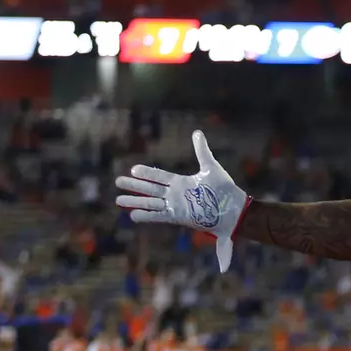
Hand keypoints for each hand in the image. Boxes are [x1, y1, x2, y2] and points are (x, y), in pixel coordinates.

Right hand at [115, 131, 248, 271]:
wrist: (233, 209)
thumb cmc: (224, 189)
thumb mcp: (211, 166)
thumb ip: (202, 150)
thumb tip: (197, 132)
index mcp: (181, 183)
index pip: (159, 176)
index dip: (146, 173)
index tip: (133, 168)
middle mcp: (176, 195)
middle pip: (150, 189)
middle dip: (134, 186)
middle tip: (118, 182)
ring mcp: (176, 206)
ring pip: (150, 203)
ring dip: (135, 201)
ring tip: (118, 200)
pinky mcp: (178, 217)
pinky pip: (159, 216)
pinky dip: (146, 216)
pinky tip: (132, 216)